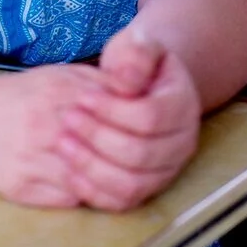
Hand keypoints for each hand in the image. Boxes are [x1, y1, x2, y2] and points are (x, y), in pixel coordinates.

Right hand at [0, 62, 131, 208]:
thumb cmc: (21, 95)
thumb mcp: (59, 76)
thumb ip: (99, 82)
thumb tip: (141, 94)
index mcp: (57, 92)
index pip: (113, 115)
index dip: (133, 126)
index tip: (142, 131)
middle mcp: (44, 126)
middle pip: (103, 152)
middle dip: (123, 156)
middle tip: (135, 158)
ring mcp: (31, 160)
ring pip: (88, 181)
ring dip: (104, 178)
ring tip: (112, 171)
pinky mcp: (20, 187)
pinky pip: (67, 199)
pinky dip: (81, 193)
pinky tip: (84, 181)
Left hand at [54, 27, 202, 211]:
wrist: (141, 83)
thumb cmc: (134, 63)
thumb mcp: (137, 44)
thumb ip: (136, 54)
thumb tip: (125, 81)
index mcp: (182, 105)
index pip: (149, 117)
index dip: (112, 110)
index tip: (82, 97)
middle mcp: (182, 144)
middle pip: (140, 154)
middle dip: (98, 136)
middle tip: (68, 118)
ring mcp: (166, 171)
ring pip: (132, 184)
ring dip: (92, 165)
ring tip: (63, 142)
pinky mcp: (147, 189)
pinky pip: (122, 202)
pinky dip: (94, 190)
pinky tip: (69, 170)